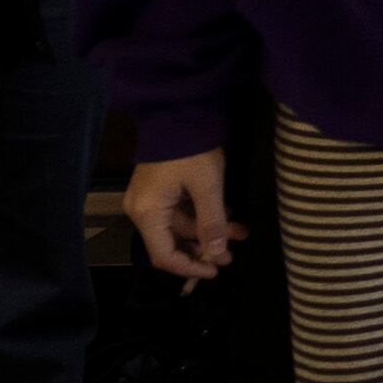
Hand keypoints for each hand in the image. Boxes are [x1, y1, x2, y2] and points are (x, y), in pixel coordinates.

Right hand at [127, 152, 245, 281]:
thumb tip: (216, 255)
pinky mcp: (160, 189)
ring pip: (181, 225)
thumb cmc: (191, 149)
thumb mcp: (208, 186)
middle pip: (172, 242)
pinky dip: (203, 215)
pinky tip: (229, 217)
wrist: (179, 111)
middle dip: (204, 248)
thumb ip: (211, 223)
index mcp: (147, 214)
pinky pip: (181, 211)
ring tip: (240, 234)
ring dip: (209, 230)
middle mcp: (143, 211)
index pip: (164, 255)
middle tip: (232, 254)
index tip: (215, 271)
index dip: (189, 267)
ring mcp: (150, 200)